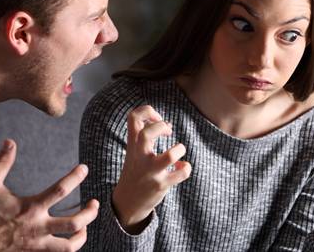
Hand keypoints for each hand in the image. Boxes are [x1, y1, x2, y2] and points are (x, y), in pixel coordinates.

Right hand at [0, 139, 98, 251]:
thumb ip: (3, 162)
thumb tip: (10, 141)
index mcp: (30, 207)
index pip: (61, 190)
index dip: (75, 177)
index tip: (84, 168)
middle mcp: (37, 227)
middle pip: (74, 222)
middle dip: (90, 213)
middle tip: (95, 204)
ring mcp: (36, 245)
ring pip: (70, 246)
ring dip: (82, 236)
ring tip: (86, 227)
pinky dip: (66, 249)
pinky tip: (69, 242)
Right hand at [112, 105, 190, 232]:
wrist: (128, 202)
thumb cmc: (136, 171)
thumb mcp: (134, 151)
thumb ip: (144, 136)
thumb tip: (167, 123)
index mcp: (132, 145)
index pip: (133, 117)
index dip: (148, 111)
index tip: (158, 119)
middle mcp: (140, 156)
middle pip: (147, 134)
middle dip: (161, 127)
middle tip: (168, 132)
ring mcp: (151, 171)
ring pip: (170, 156)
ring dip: (179, 150)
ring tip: (178, 152)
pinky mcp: (161, 185)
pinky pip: (181, 173)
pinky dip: (185, 167)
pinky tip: (180, 168)